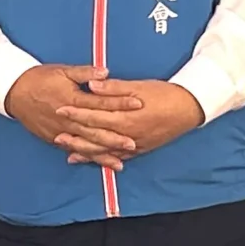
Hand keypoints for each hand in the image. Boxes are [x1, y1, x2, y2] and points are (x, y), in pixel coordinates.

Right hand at [4, 63, 127, 165]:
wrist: (15, 92)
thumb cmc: (40, 79)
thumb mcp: (63, 71)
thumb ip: (85, 73)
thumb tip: (105, 73)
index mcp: (72, 99)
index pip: (102, 102)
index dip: (120, 103)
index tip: (138, 104)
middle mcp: (68, 118)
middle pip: (95, 130)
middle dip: (115, 138)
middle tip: (134, 143)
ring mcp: (61, 131)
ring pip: (85, 145)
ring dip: (103, 153)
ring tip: (120, 161)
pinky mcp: (55, 139)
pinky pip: (74, 150)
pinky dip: (87, 157)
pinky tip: (98, 163)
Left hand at [49, 77, 205, 164]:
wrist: (188, 109)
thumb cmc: (164, 95)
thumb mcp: (138, 86)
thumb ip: (114, 88)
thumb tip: (92, 85)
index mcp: (124, 117)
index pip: (93, 115)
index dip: (75, 113)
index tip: (60, 109)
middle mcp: (127, 134)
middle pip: (95, 136)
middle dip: (75, 136)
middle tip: (56, 135)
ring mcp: (133, 144)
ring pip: (105, 151)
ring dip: (86, 152)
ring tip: (69, 153)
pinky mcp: (140, 149)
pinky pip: (118, 157)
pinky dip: (104, 159)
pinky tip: (95, 160)